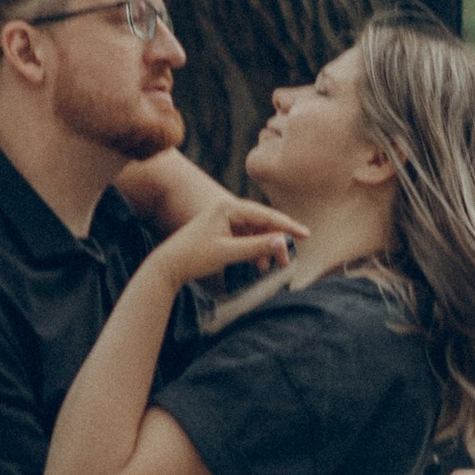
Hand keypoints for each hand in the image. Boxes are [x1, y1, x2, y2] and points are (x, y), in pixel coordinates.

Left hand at [150, 196, 307, 291]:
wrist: (168, 266)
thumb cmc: (194, 257)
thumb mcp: (227, 253)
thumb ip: (255, 247)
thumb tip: (282, 242)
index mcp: (228, 207)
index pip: (265, 215)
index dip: (287, 226)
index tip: (306, 235)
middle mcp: (228, 208)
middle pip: (263, 223)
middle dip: (276, 241)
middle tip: (287, 260)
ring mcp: (226, 219)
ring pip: (256, 232)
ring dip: (265, 248)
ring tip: (270, 266)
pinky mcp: (224, 230)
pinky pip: (247, 238)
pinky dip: (255, 250)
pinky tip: (259, 264)